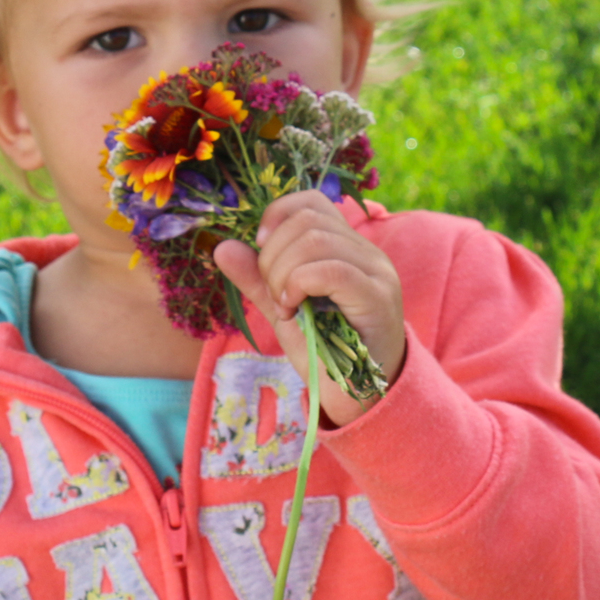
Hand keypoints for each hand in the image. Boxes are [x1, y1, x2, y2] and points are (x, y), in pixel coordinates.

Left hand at [212, 191, 406, 425]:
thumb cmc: (325, 352)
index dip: (276, 217)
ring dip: (283, 274)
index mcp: (346, 246)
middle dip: (272, 255)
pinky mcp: (377, 297)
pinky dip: (299, 285)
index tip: (260, 252)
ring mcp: (376, 272)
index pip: (310, 202)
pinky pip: (331, 270)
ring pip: (315, 240)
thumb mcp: (283, 308)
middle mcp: (366, 252)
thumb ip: (257, 278)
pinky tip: (292, 310)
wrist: (357, 397)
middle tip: (274, 295)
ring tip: (285, 307)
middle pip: (307, 219)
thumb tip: (221, 246)